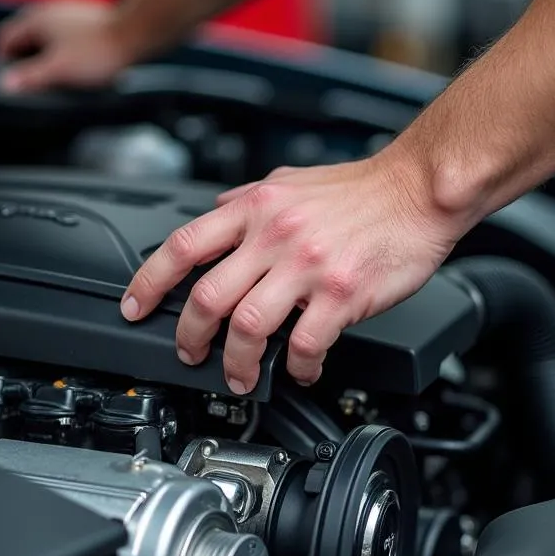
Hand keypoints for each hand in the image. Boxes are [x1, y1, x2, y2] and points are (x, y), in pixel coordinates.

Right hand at [0, 0, 137, 94]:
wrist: (135, 33)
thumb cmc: (98, 51)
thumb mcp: (58, 69)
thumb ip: (30, 78)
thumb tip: (3, 85)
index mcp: (35, 19)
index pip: (4, 40)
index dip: (2, 64)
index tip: (12, 83)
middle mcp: (48, 11)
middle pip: (23, 40)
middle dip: (24, 62)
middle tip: (34, 86)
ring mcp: (66, 14)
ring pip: (44, 40)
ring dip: (45, 59)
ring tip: (56, 79)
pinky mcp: (83, 21)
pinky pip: (63, 40)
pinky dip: (62, 54)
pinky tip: (75, 68)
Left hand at [119, 155, 459, 392]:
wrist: (420, 189)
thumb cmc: (360, 189)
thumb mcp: (289, 179)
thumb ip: (248, 200)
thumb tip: (216, 212)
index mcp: (255, 208)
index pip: (182, 245)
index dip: (149, 281)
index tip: (134, 306)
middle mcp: (274, 236)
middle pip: (207, 298)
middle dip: (189, 337)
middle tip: (189, 353)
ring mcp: (307, 267)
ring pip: (248, 327)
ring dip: (236, 363)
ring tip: (239, 376)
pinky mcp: (341, 294)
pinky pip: (305, 345)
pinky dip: (297, 367)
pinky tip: (299, 370)